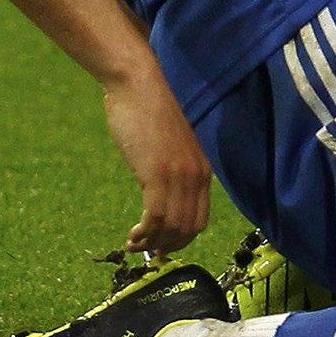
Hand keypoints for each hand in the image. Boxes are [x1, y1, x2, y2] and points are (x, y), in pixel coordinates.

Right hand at [102, 72, 209, 253]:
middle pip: (188, 229)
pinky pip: (155, 218)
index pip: (200, 220)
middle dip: (166, 246)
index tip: (162, 246)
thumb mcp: (170, 146)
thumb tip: (161, 197)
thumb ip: (173, 171)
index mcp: (202, 170)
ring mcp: (178, 176)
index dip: (180, 239)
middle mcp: (196, 176)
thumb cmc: (147, 111)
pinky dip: (144, 234)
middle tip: (145, 251)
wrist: (137, 85)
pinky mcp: (157, 175)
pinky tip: (133, 235)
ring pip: (171, 228)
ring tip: (134, 245)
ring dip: (152, 243)